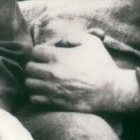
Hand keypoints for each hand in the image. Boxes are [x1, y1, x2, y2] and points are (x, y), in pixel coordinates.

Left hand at [25, 32, 139, 113]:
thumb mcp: (90, 41)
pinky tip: (47, 91)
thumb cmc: (101, 64)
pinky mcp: (55, 102)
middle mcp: (51, 72)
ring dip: (35, 80)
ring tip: (44, 79)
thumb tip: (57, 42)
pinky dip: (37, 94)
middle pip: (28, 67)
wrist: (111, 90)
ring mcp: (52, 89)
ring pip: (29, 83)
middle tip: (44, 67)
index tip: (47, 55)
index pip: (34, 51)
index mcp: (57, 56)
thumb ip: (70, 36)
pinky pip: (34, 98)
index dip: (40, 51)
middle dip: (35, 65)